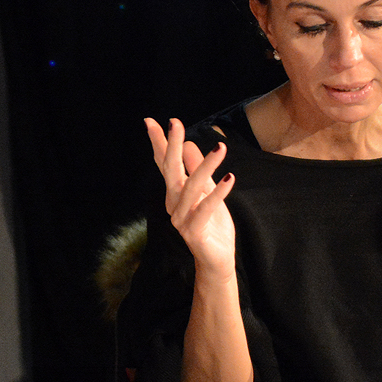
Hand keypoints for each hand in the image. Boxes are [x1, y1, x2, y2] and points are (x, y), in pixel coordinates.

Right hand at [145, 118, 235, 279]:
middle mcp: (173, 204)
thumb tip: (188, 144)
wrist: (216, 260)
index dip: (159, 144)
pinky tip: (229, 178)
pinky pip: (205, 209)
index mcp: (174, 193)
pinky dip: (217, 194)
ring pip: (191, 188)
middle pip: (170, 171)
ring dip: (205, 166)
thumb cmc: (212, 225)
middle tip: (175, 123)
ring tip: (221, 148)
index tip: (152, 122)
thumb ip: (198, 170)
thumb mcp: (208, 192)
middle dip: (171, 146)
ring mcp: (181, 219)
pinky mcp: (193, 232)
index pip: (164, 164)